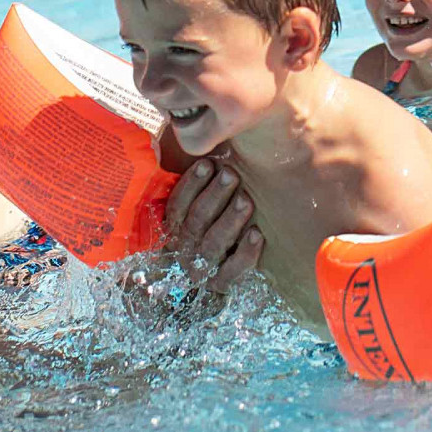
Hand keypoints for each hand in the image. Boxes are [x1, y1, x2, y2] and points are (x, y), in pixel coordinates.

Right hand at [164, 160, 262, 292]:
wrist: (216, 276)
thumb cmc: (213, 226)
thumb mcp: (198, 208)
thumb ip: (197, 186)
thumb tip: (199, 146)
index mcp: (173, 229)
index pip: (177, 206)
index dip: (191, 184)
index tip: (207, 163)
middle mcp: (184, 249)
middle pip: (196, 221)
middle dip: (214, 196)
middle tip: (231, 175)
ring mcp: (201, 269)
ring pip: (213, 244)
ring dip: (230, 220)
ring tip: (246, 200)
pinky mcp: (221, 284)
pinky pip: (232, 271)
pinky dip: (245, 253)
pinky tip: (258, 235)